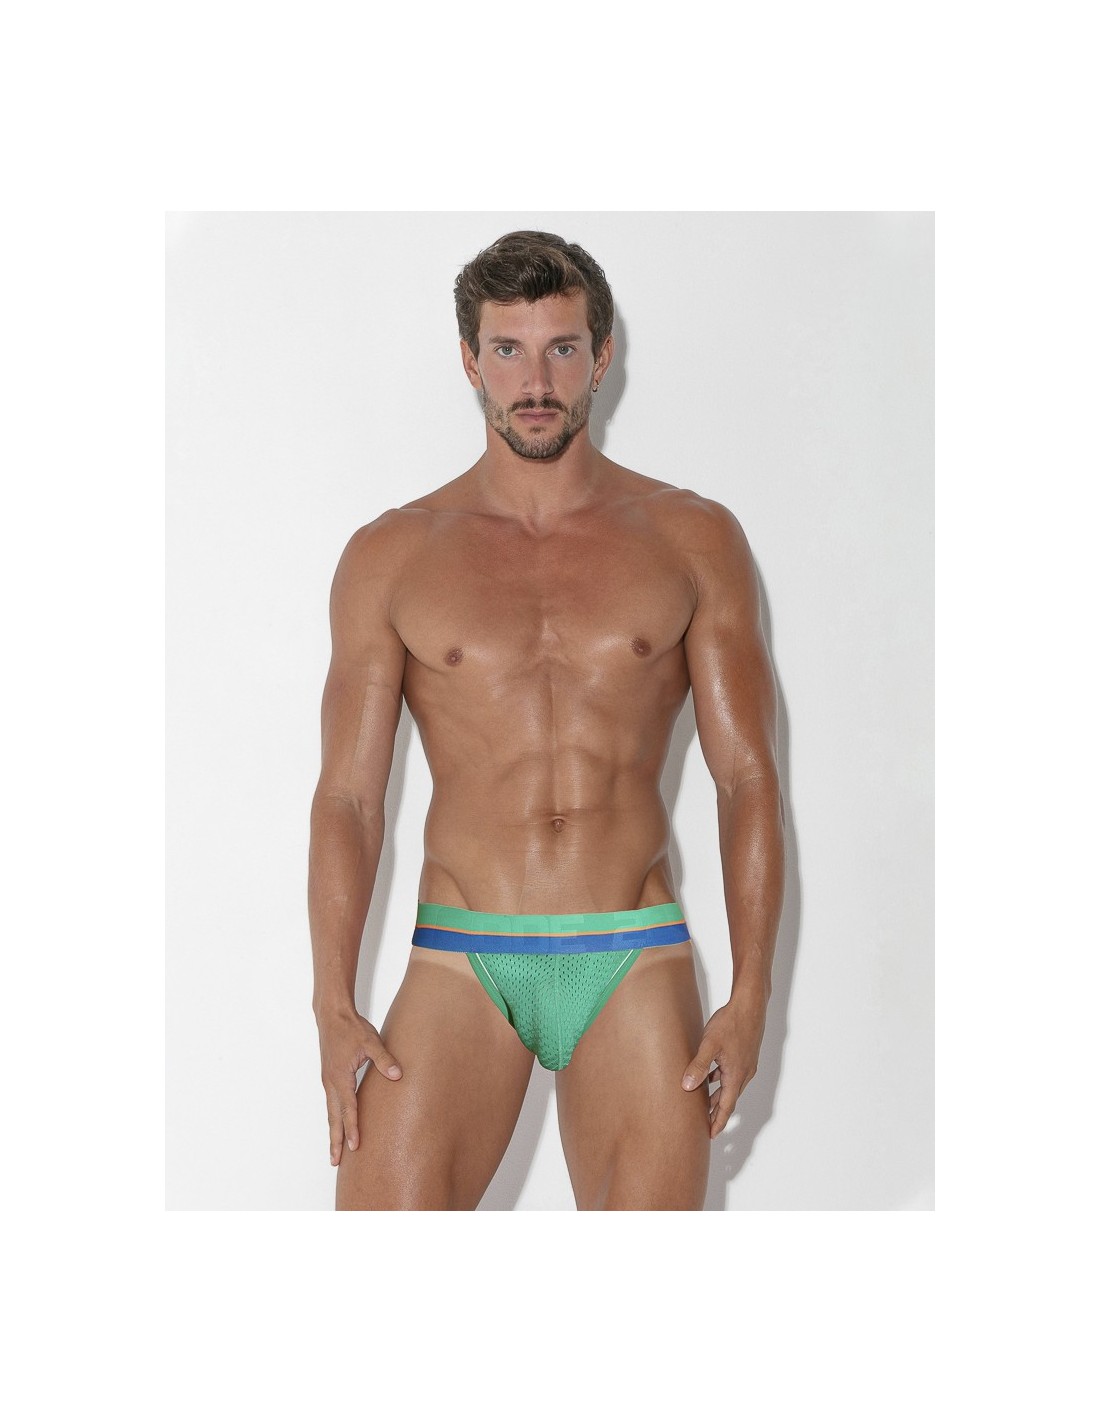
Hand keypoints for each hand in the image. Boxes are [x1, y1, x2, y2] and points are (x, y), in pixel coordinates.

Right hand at [316, 1008, 401, 1165]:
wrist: (332, 1015)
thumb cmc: (350, 1028)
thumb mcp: (371, 1041)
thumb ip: (385, 1059)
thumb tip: (398, 1075)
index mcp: (340, 1077)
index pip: (348, 1109)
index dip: (352, 1128)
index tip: (354, 1147)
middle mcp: (331, 1083)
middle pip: (333, 1118)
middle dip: (335, 1140)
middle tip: (335, 1161)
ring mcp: (328, 1081)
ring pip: (330, 1112)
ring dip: (333, 1131)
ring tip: (335, 1151)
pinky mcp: (329, 1077)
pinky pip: (331, 1103)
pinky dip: (334, 1118)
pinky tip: (338, 1124)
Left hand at [681, 996, 765, 1138]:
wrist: (750, 1005)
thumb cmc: (730, 1022)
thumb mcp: (709, 1044)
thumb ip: (698, 1066)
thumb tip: (687, 1087)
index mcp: (736, 1075)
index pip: (726, 1107)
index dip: (717, 1122)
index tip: (710, 1135)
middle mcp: (744, 1073)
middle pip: (729, 1099)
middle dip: (717, 1112)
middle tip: (705, 1125)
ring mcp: (746, 1065)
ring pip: (730, 1087)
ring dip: (718, 1096)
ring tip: (704, 1105)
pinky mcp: (745, 1056)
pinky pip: (732, 1075)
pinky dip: (721, 1081)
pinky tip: (710, 1076)